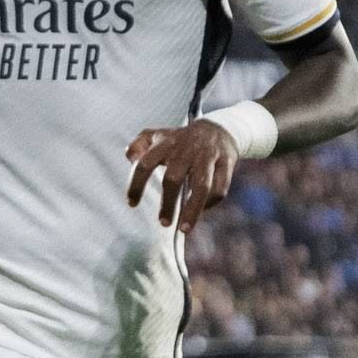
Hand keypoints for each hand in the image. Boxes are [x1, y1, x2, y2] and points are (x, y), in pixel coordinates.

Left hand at [122, 120, 241, 233]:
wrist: (218, 128)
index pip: (145, 163)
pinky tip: (202, 210)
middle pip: (174, 178)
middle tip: (163, 222)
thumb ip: (138, 145)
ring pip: (202, 186)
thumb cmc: (181, 140)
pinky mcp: (227, 162)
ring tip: (184, 229)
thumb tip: (130, 157)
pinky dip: (211, 203)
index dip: (136, 184)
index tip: (132, 203)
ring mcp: (208, 155)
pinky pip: (220, 188)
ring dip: (193, 210)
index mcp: (166, 143)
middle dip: (168, 203)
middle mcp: (186, 149)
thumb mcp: (157, 135)